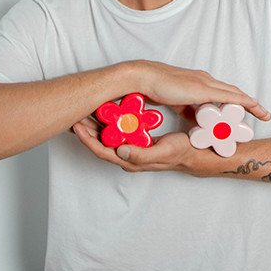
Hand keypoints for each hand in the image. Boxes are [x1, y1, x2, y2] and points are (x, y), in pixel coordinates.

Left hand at [72, 118, 217, 175]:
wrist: (195, 153)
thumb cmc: (181, 153)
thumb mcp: (164, 152)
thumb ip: (142, 154)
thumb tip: (121, 151)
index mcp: (130, 161)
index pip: (102, 151)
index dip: (87, 139)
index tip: (77, 125)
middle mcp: (127, 156)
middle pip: (100, 144)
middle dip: (86, 129)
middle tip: (75, 113)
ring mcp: (131, 148)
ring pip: (107, 137)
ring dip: (95, 124)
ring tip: (84, 110)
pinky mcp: (136, 140)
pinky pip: (117, 132)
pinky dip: (108, 122)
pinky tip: (105, 111)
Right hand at [134, 61, 270, 121]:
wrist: (145, 77)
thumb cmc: (157, 87)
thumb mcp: (177, 103)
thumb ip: (190, 111)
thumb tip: (199, 122)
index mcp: (200, 82)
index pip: (225, 92)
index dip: (239, 101)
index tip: (250, 110)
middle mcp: (206, 80)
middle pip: (234, 92)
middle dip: (251, 104)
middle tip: (264, 114)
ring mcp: (205, 83)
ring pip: (235, 93)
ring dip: (250, 104)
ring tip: (263, 114)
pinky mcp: (202, 89)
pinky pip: (228, 96)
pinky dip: (242, 101)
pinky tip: (252, 106)